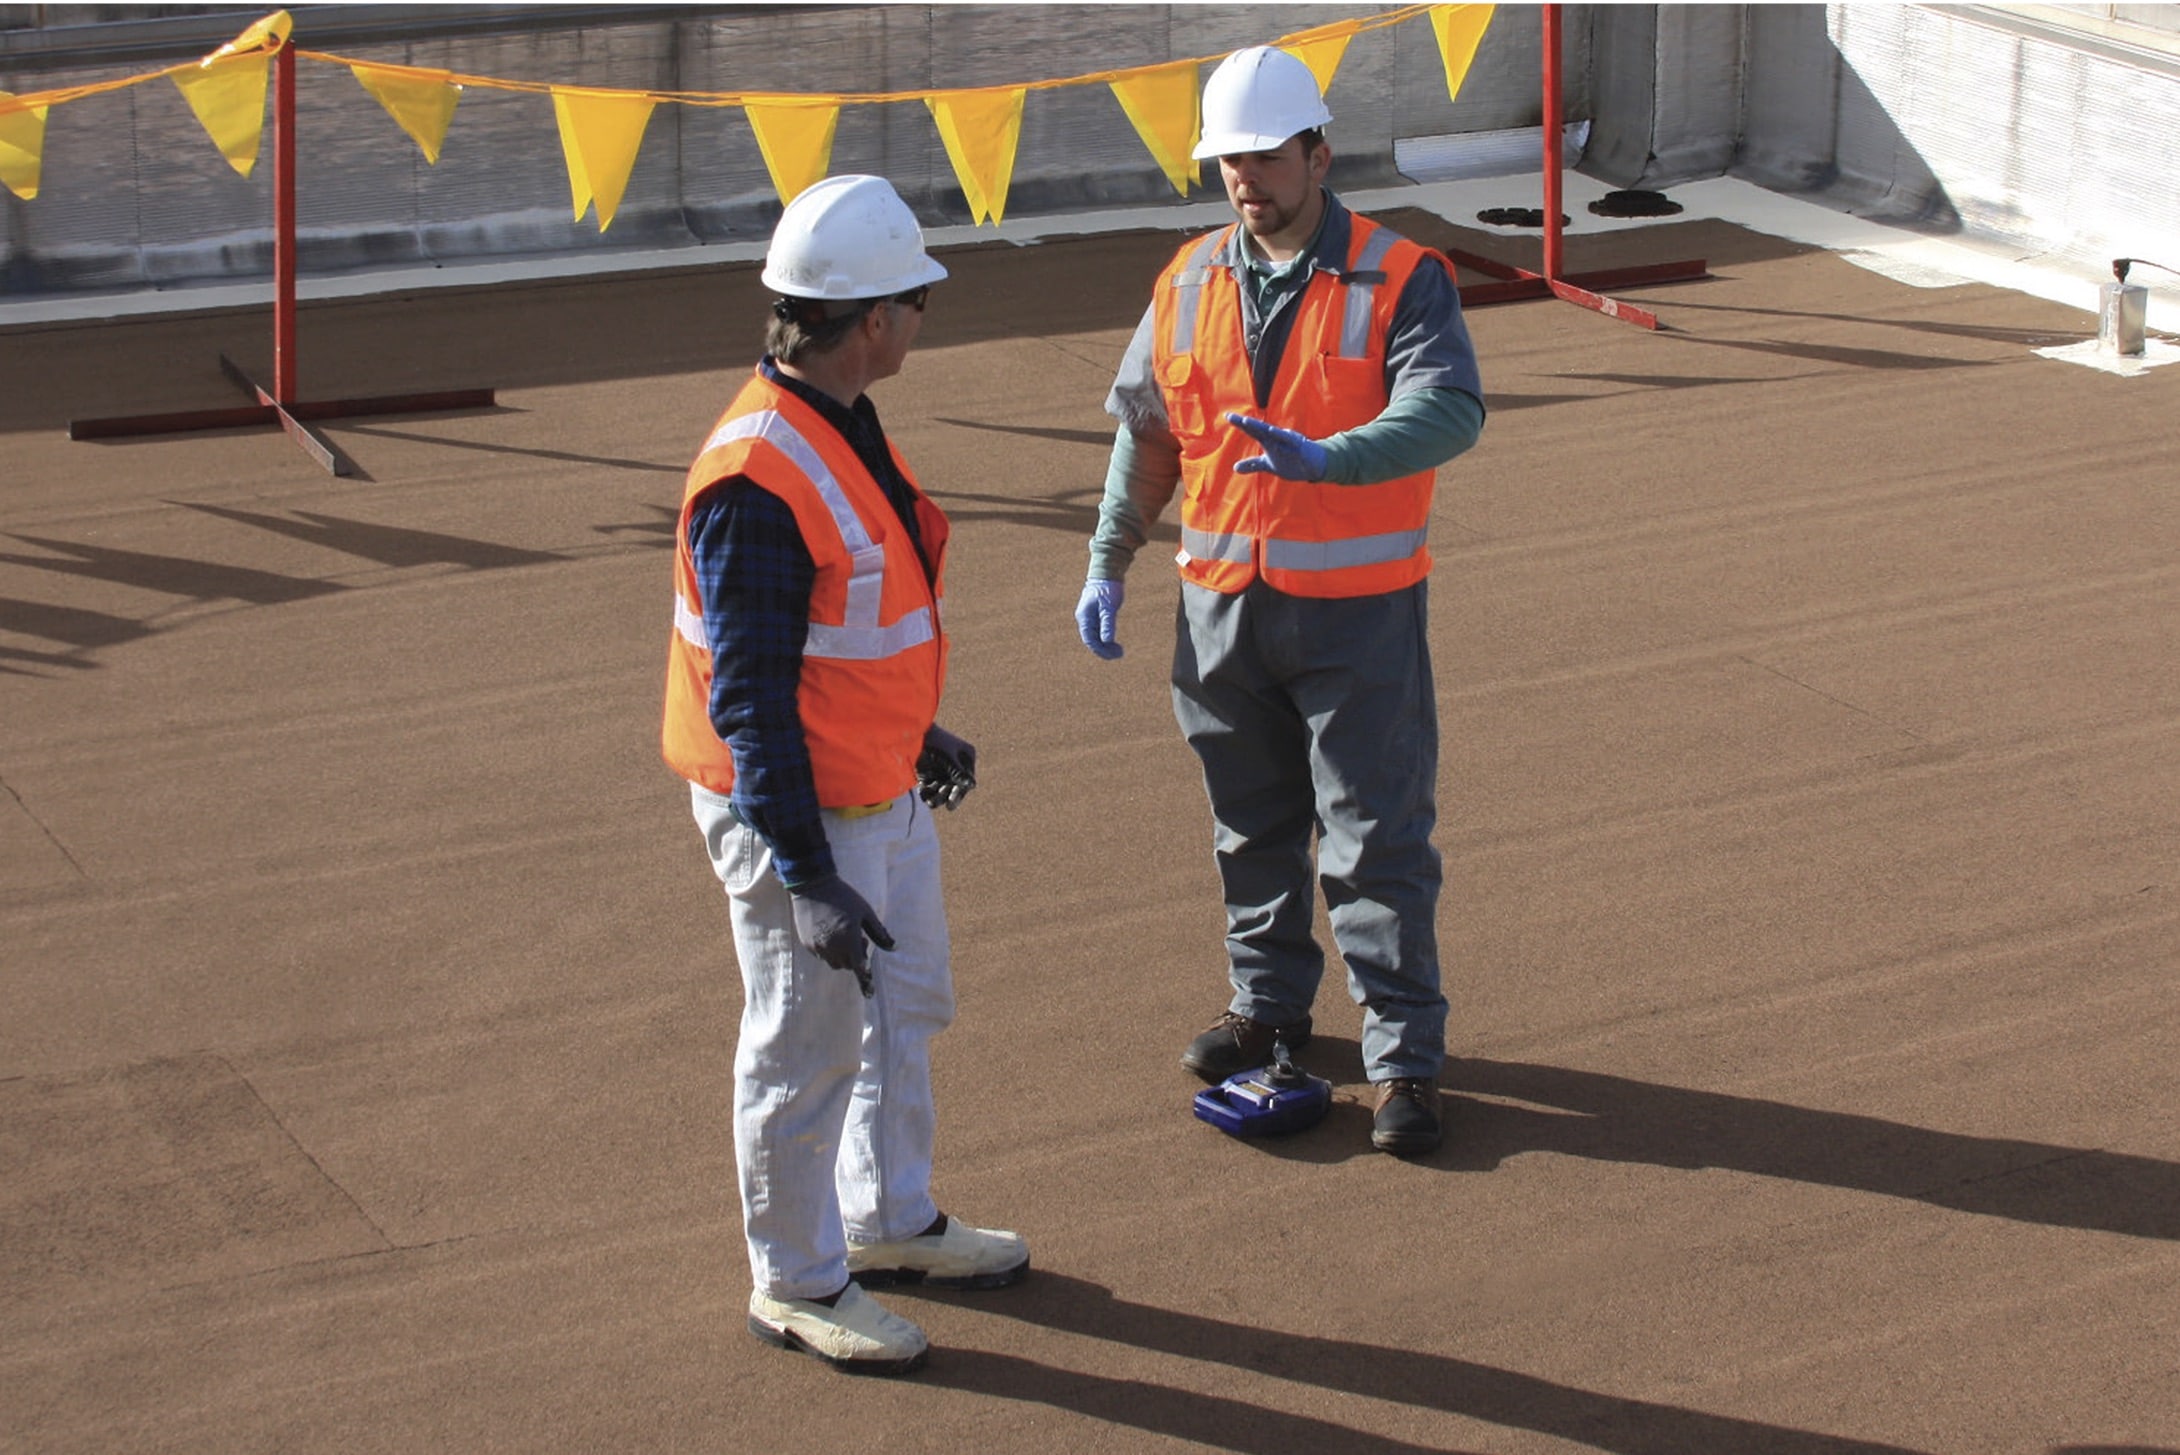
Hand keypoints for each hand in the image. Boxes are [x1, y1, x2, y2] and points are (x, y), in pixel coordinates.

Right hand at [788, 873, 893, 995]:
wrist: (813, 886)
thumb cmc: (844, 897)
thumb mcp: (866, 912)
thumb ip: (879, 932)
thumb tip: (893, 947)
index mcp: (849, 938)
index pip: (859, 967)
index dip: (865, 981)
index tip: (870, 994)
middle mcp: (832, 946)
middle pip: (847, 965)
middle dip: (855, 958)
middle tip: (859, 938)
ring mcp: (818, 946)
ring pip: (834, 963)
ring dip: (842, 956)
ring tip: (844, 935)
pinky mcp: (807, 944)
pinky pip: (822, 955)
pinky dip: (829, 950)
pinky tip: (830, 932)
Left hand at [917, 723, 977, 809]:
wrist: (911, 731)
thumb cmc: (934, 739)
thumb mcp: (947, 756)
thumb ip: (957, 772)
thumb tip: (972, 785)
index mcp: (966, 756)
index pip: (966, 779)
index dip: (960, 791)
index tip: (952, 803)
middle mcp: (956, 763)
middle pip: (955, 785)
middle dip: (949, 795)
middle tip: (948, 807)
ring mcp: (942, 768)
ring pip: (942, 788)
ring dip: (938, 796)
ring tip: (931, 802)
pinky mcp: (929, 772)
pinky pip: (931, 786)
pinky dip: (928, 792)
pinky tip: (925, 797)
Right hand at [1075, 579, 1124, 659]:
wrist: (1107, 571)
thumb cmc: (1108, 587)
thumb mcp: (1109, 606)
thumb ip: (1107, 624)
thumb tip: (1107, 641)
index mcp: (1084, 617)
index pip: (1089, 640)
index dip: (1100, 650)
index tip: (1113, 655)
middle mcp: (1084, 618)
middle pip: (1092, 640)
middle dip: (1104, 649)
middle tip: (1120, 654)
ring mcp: (1089, 616)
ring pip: (1095, 636)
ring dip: (1106, 645)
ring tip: (1119, 650)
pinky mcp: (1095, 614)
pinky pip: (1099, 630)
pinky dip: (1106, 637)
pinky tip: (1115, 641)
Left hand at [1229, 413, 1328, 481]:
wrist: (1313, 465)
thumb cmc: (1289, 461)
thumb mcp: (1268, 464)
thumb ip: (1252, 464)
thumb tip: (1235, 468)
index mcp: (1268, 441)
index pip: (1252, 430)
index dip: (1240, 423)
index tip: (1227, 415)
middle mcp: (1276, 438)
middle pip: (1260, 429)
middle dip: (1248, 423)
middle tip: (1235, 417)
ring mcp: (1288, 442)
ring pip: (1274, 434)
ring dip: (1262, 428)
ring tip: (1249, 422)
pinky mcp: (1299, 447)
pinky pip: (1290, 442)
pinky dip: (1283, 437)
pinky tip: (1274, 432)